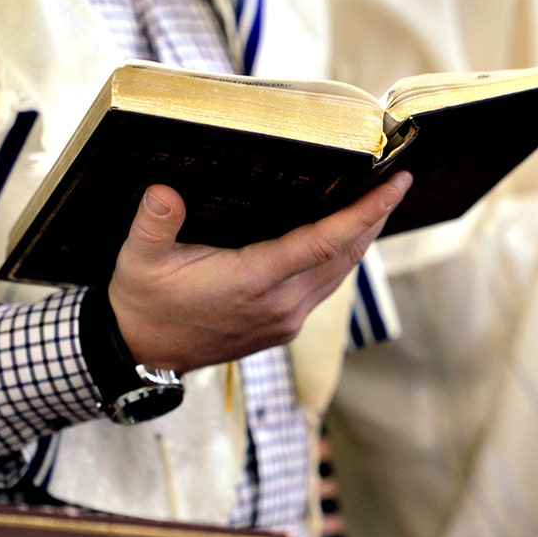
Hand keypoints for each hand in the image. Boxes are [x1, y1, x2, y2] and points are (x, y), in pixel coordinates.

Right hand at [107, 172, 412, 372]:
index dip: (364, 213)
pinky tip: (346, 238)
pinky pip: (326, 287)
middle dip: (375, 217)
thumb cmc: (143, 304)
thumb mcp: (139, 260)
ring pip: (341, 274)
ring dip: (364, 238)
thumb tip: (163, 193)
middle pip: (346, 256)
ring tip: (380, 202)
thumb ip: (153, 224)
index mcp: (252, 282)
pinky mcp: (283, 326)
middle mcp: (280, 304)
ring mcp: (285, 319)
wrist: (141, 354)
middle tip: (398, 181)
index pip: (324, 243)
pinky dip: (343, 258)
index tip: (394, 187)